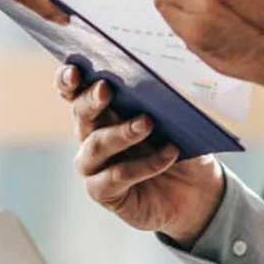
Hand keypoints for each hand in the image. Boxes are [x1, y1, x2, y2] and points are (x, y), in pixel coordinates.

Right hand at [59, 65, 224, 245]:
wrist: (196, 192)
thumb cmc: (180, 147)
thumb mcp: (174, 120)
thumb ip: (158, 102)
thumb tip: (157, 80)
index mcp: (102, 111)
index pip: (75, 91)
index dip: (67, 80)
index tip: (75, 71)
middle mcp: (91, 136)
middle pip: (80, 114)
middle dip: (90, 100)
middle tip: (105, 89)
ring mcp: (94, 166)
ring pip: (95, 146)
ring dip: (120, 133)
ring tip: (147, 123)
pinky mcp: (103, 191)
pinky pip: (117, 175)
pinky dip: (144, 164)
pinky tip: (169, 154)